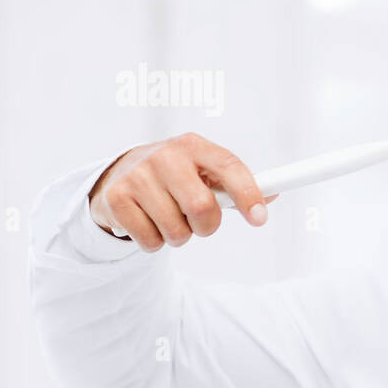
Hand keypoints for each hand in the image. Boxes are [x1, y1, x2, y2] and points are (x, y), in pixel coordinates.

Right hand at [88, 132, 272, 252]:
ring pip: (176, 231)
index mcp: (193, 146)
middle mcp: (165, 156)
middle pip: (202, 208)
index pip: (229, 167)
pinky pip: (150, 241)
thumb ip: (235, 185)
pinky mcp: (115, 197)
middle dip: (207, 227)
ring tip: (169, 218)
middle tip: (199, 223)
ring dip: (179, 236)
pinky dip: (154, 242)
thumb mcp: (205, 172)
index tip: (259, 219)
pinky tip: (147, 222)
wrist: (122, 174)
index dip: (248, 194)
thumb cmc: (176, 176)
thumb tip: (272, 195)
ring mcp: (137, 175)